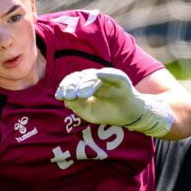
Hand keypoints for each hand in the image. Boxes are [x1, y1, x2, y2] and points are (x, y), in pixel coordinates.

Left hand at [55, 68, 172, 136]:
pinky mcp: (121, 79)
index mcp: (88, 83)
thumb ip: (77, 106)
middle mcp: (97, 77)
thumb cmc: (109, 112)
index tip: (60, 96)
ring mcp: (109, 77)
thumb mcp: (89, 113)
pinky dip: (105, 75)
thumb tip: (67, 99)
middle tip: (68, 95)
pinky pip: (113, 74)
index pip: (74, 80)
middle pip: (81, 76)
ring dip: (86, 84)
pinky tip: (98, 76)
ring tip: (80, 95)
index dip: (65, 86)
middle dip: (73, 85)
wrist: (130, 115)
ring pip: (93, 76)